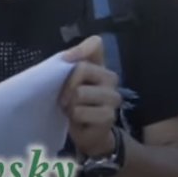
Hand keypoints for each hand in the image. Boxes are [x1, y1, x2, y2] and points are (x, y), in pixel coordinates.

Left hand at [60, 36, 121, 156]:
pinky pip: (80, 112)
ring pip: (79, 93)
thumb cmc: (73, 102)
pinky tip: (79, 121)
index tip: (65, 60)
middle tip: (64, 98)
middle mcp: (111, 77)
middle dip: (66, 85)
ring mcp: (113, 97)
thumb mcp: (66, 80)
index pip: (95, 44)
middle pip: (82, 68)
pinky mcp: (109, 116)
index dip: (79, 50)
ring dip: (69, 104)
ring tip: (72, 109)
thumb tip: (67, 56)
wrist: (86, 132)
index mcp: (99, 65)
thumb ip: (68, 63)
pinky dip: (73, 117)